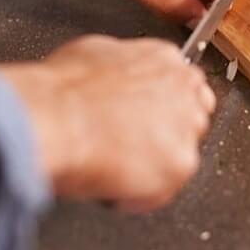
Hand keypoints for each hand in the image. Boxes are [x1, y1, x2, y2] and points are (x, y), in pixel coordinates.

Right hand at [0, 35, 214, 211]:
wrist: (56, 118)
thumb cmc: (63, 91)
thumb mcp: (92, 54)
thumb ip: (120, 66)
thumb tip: (113, 77)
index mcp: (164, 59)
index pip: (185, 86)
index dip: (163, 108)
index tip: (147, 120)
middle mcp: (184, 90)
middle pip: (192, 120)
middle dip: (165, 136)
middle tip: (130, 147)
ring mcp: (186, 128)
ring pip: (178, 156)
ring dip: (152, 166)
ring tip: (115, 166)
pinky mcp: (181, 164)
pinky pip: (163, 190)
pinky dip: (138, 196)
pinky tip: (113, 184)